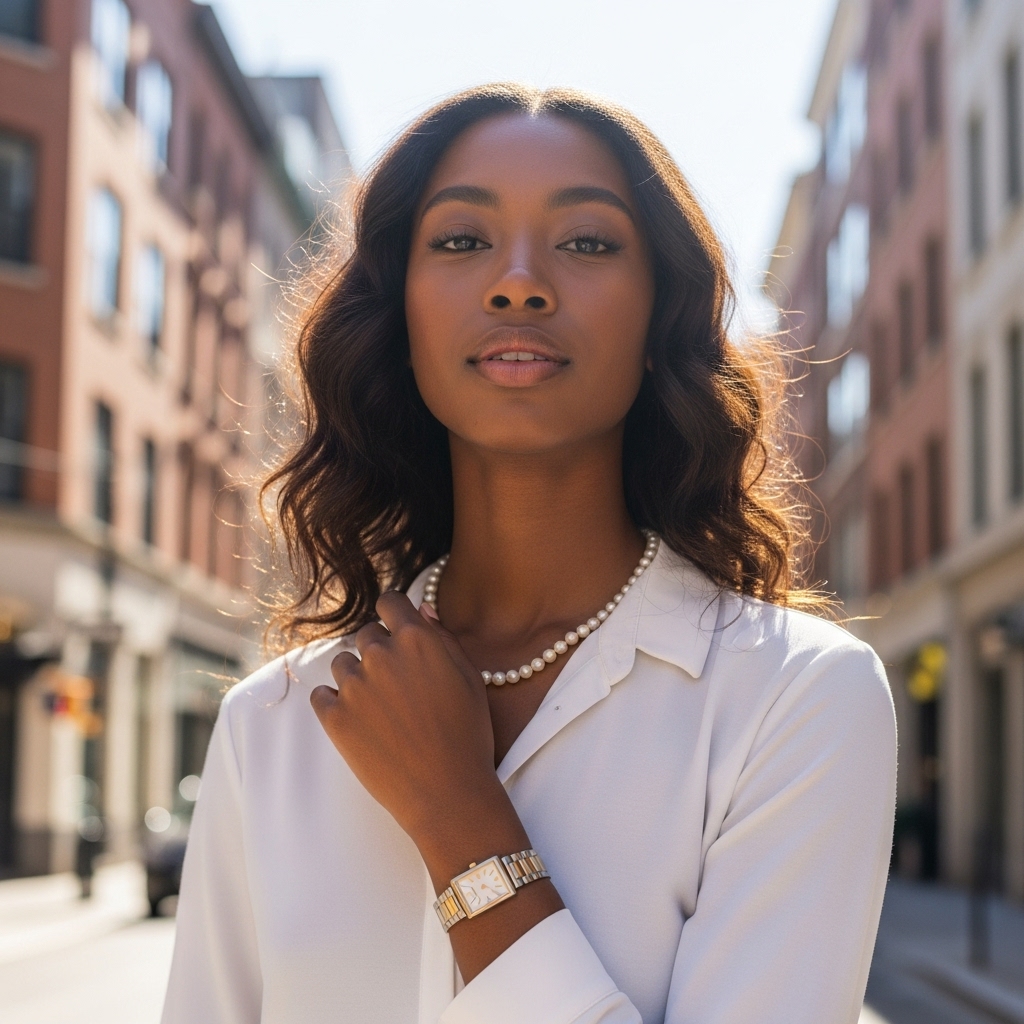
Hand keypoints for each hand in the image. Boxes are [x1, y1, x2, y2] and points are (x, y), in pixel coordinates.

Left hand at [310, 592, 500, 845]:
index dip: (393, 613)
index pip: (390, 601)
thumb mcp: (469, 678)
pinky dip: (334, 703)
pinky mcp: (334, 718)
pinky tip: (358, 721)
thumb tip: (420, 611)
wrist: (448, 794)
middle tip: (396, 684)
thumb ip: (442, 638)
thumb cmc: (468, 736)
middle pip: (366, 634)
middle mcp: (381, 655)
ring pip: (342, 664)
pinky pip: (321, 695)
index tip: (396, 629)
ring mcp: (354, 686)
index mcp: (417, 639)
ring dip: (356, 677)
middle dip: (379, 651)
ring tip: (379, 708)